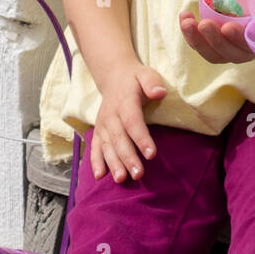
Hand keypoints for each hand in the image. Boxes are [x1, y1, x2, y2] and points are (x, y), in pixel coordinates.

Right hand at [90, 57, 167, 181]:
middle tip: (138, 174)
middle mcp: (111, 115)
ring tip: (121, 179)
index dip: (141, 138)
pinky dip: (95, 162)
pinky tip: (100, 176)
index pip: (133, 122)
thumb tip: (160, 92)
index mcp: (124, 102)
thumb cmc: (135, 79)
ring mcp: (102, 125)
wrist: (114, 77)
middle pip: (119, 139)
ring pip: (106, 146)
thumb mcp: (146, 74)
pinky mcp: (98, 131)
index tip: (151, 154)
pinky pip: (94, 147)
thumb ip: (152, 82)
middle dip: (128, 158)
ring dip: (113, 163)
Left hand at [179, 0, 254, 63]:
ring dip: (198, 41)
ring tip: (187, 21)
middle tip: (205, 23)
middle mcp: (248, 47)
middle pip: (231, 53)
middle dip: (215, 42)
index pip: (253, 47)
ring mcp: (230, 44)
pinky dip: (190, 34)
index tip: (230, 26)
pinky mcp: (216, 38)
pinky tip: (184, 17)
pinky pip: (201, 43)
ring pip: (213, 53)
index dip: (240, 41)